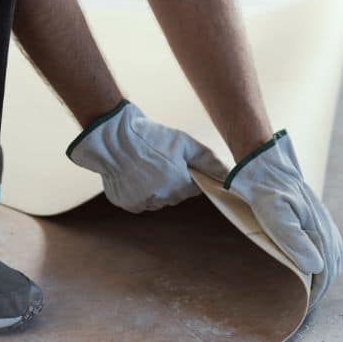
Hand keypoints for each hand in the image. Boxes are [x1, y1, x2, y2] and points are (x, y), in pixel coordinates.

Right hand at [67, 100, 227, 212]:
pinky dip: (138, 193)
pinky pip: (139, 203)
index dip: (188, 176)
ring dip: (155, 189)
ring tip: (145, 168)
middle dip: (172, 183)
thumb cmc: (151, 137)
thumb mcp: (183, 142)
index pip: (193, 189)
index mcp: (179, 184)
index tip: (179, 164)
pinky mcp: (126, 204)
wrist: (114, 138)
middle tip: (160, 163)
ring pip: (157, 200)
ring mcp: (142, 202)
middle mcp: (162, 197)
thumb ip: (207, 160)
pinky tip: (134, 175)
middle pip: (175, 196)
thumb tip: (228, 174)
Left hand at [224, 131, 342, 304]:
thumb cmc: (263, 190)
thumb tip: (316, 268)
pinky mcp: (316, 217)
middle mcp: (325, 228)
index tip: (301, 311)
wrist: (264, 163)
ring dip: (324, 278)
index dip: (314, 295)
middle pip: (331, 268)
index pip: (324, 273)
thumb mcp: (274, 214)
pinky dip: (326, 262)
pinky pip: (330, 245)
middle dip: (320, 290)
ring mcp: (323, 221)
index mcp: (317, 231)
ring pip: (333, 258)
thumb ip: (293, 240)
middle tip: (302, 308)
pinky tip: (315, 269)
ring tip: (309, 294)